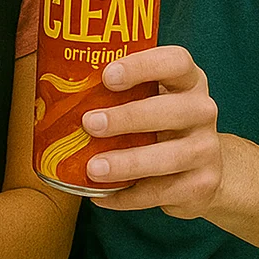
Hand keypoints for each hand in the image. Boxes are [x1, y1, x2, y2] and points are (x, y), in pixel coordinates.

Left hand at [82, 47, 221, 216]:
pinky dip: (127, 196)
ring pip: (169, 157)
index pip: (176, 62)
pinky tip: (99, 195)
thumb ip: (117, 91)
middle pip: (172, 110)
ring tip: (93, 168)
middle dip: (128, 117)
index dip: (143, 66)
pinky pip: (160, 192)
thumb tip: (53, 88)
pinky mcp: (201, 184)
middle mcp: (202, 110)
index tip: (108, 75)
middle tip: (89, 123)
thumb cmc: (160, 124)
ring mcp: (205, 149)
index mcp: (187, 81)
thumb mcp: (148, 99)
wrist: (203, 171)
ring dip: (128, 162)